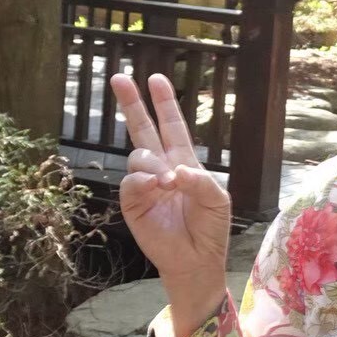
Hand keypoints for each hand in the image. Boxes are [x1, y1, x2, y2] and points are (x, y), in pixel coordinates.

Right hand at [111, 73, 232, 336]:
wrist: (196, 258)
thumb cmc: (210, 227)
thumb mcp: (217, 199)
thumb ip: (200, 180)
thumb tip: (174, 171)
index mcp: (183, 161)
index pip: (172, 126)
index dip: (165, 103)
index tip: (157, 79)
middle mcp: (161, 167)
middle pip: (142, 128)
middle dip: (132, 103)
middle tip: (119, 77)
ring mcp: (145, 184)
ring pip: (138, 156)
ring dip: (152, 162)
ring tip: (167, 182)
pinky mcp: (133, 203)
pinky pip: (131, 182)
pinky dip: (144, 181)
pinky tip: (157, 186)